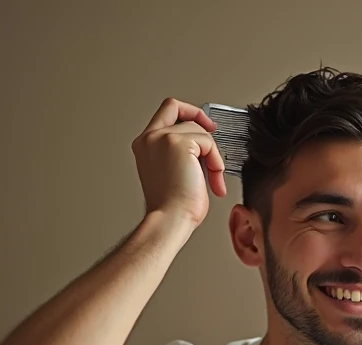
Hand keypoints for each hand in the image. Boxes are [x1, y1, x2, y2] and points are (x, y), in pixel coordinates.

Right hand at [131, 97, 226, 228]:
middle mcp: (149, 138)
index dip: (186, 113)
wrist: (171, 219)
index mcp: (145, 145)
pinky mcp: (176, 142)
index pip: (165, 113)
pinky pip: (208, 142)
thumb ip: (181, 152)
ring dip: (212, 155)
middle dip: (199, 118)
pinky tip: (214, 181)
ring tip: (212, 179)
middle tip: (213, 131)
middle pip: (176, 107)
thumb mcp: (174, 171)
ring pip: (198, 129)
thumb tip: (202, 144)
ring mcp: (161, 138)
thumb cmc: (174, 206)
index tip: (204, 126)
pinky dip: (216, 161)